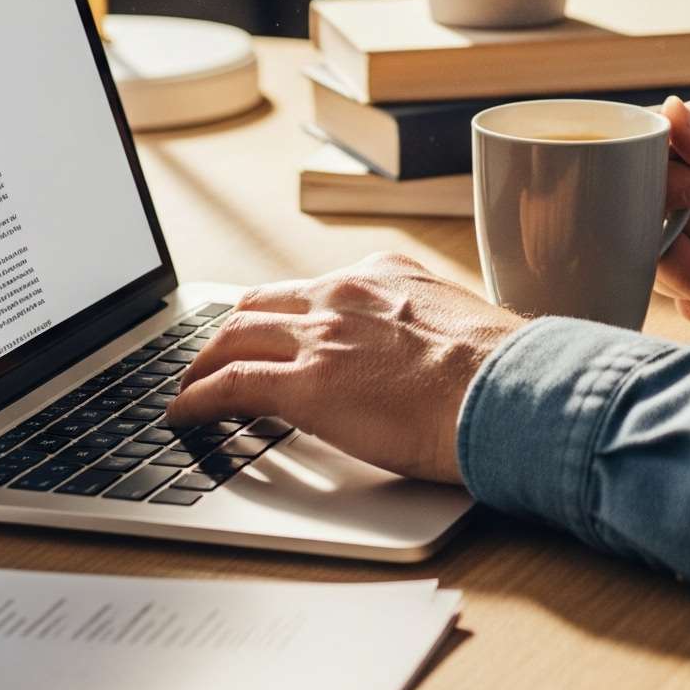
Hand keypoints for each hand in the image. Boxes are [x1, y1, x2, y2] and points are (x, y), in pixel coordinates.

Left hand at [164, 252, 524, 483]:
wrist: (506, 387)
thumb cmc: (500, 371)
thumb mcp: (457, 327)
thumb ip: (424, 331)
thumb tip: (425, 363)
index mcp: (385, 274)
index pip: (314, 286)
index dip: (284, 312)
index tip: (275, 330)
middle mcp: (345, 292)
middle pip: (262, 302)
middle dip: (232, 329)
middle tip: (216, 356)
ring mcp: (321, 335)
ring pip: (235, 335)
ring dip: (205, 361)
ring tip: (192, 385)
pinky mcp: (304, 384)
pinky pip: (229, 384)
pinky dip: (196, 398)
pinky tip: (183, 415)